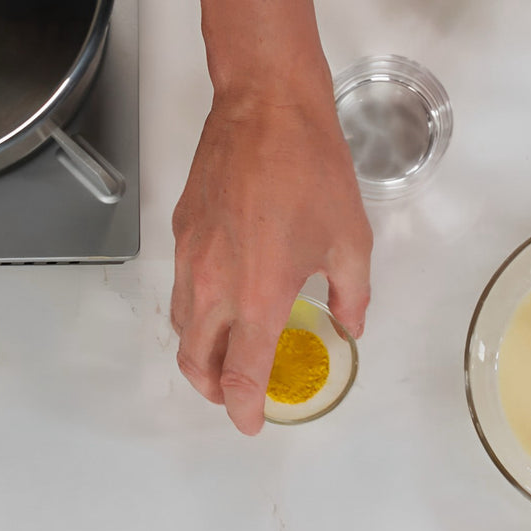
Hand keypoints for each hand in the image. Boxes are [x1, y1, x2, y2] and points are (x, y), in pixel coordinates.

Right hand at [170, 87, 371, 434]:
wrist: (266, 108)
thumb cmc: (312, 168)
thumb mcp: (351, 236)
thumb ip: (351, 292)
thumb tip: (350, 322)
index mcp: (258, 294)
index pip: (240, 375)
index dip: (245, 408)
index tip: (254, 421)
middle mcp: (214, 284)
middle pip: (196, 363)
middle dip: (214, 390)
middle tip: (237, 393)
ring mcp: (190, 256)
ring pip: (182, 326)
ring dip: (200, 353)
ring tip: (228, 350)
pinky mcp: (180, 228)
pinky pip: (179, 286)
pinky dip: (196, 309)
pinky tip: (223, 293)